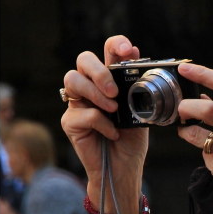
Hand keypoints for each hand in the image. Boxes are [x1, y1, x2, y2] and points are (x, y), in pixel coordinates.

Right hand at [60, 35, 147, 210]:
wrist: (124, 169)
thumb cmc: (132, 140)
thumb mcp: (141, 110)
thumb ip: (136, 84)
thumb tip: (137, 54)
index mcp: (110, 80)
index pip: (107, 51)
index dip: (115, 44)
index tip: (127, 49)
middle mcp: (91, 87)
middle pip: (83, 59)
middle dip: (99, 71)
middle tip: (114, 92)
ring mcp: (78, 103)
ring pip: (72, 80)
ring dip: (95, 93)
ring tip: (114, 110)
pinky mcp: (70, 122)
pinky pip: (84, 113)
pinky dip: (102, 123)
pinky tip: (113, 133)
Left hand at [175, 62, 212, 213]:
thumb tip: (204, 98)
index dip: (204, 73)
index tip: (186, 69)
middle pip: (207, 108)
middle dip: (186, 106)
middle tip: (180, 108)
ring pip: (195, 133)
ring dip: (185, 130)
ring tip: (187, 132)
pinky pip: (202, 156)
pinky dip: (203, 155)